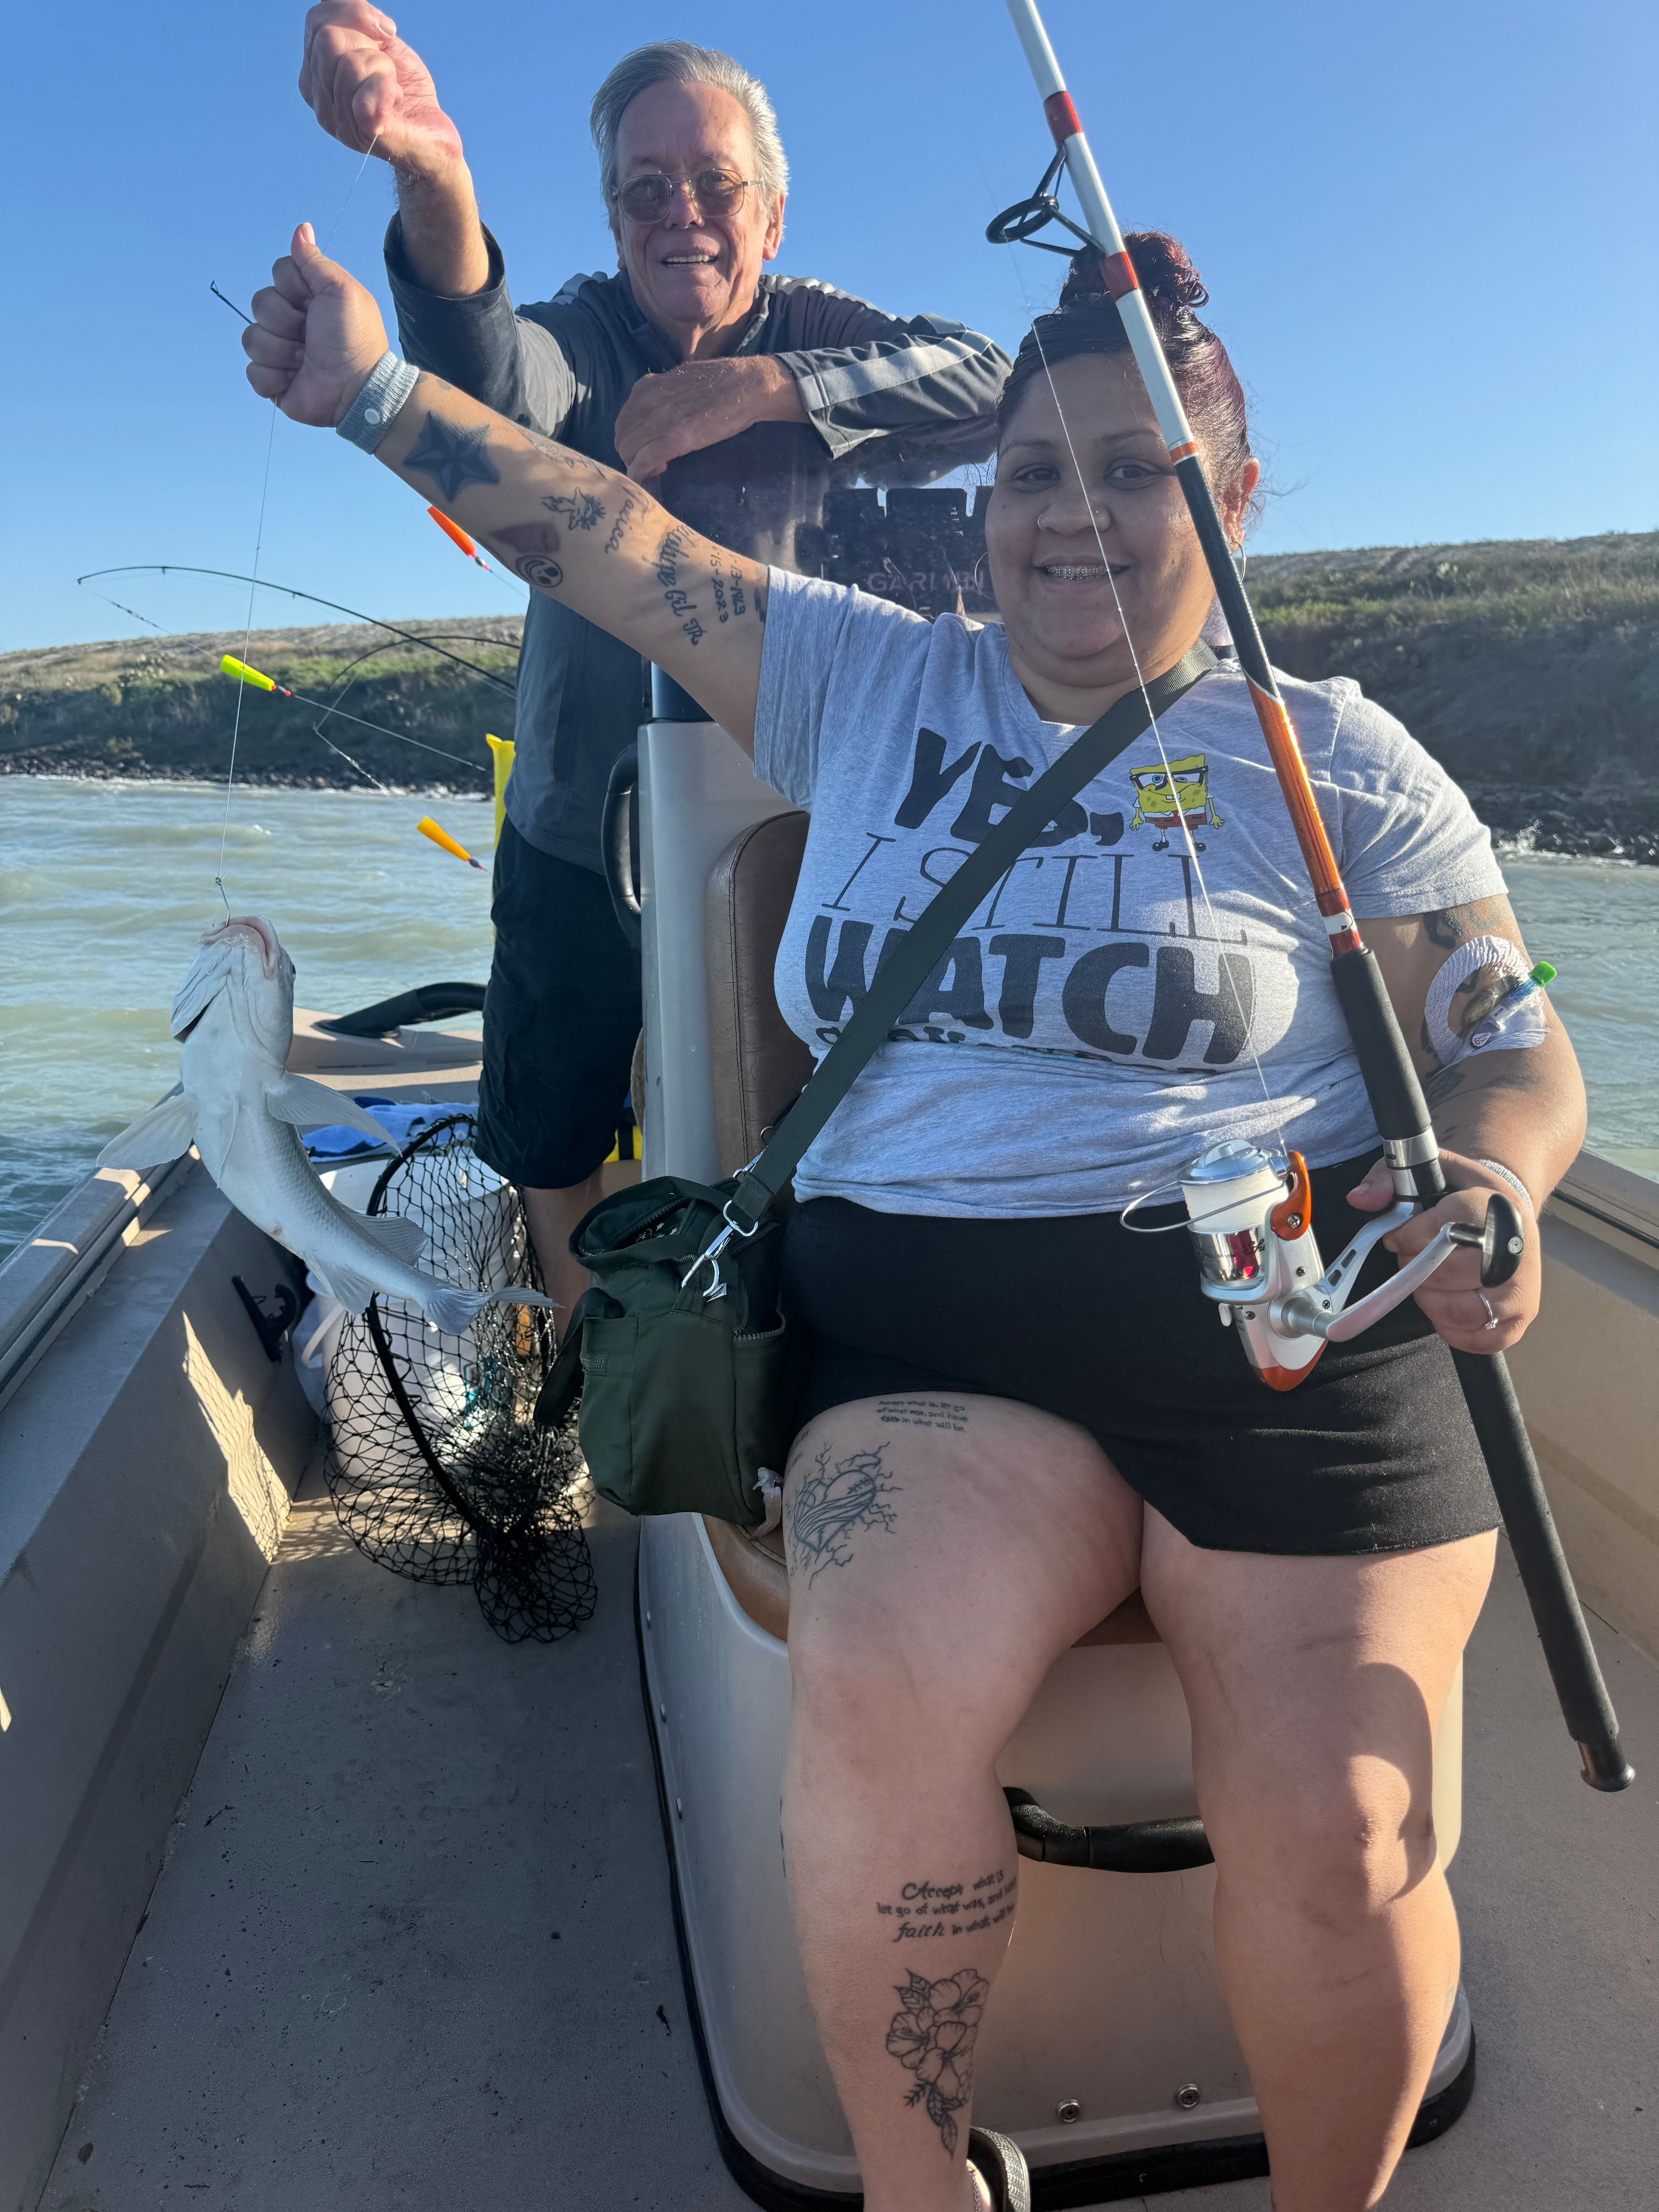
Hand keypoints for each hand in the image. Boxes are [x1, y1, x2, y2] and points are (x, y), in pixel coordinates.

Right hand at [243, 224, 389, 425]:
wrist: (357, 387)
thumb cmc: (353, 337)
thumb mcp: (340, 290)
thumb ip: (315, 262)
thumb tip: (302, 228)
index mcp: (305, 296)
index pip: (278, 273)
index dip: (294, 288)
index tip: (316, 304)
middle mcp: (288, 320)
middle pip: (259, 303)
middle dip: (287, 322)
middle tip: (312, 337)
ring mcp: (278, 351)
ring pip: (252, 338)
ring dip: (283, 351)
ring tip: (307, 361)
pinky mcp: (272, 381)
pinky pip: (253, 372)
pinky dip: (275, 378)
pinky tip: (296, 379)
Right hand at [298, 1, 461, 170]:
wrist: (432, 136)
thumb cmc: (404, 88)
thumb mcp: (380, 43)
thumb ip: (354, 17)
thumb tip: (337, 2)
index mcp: (314, 72)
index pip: (316, 20)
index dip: (354, 12)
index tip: (387, 31)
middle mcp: (318, 99)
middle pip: (328, 39)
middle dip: (368, 42)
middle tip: (388, 67)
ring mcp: (338, 121)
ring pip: (349, 64)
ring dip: (383, 68)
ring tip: (393, 88)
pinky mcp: (366, 134)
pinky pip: (365, 98)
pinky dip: (389, 89)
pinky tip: (396, 99)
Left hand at [613, 355, 804, 481]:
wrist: (745, 386)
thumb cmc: (720, 383)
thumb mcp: (680, 379)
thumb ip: (662, 393)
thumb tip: (657, 407)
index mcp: (646, 387)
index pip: (623, 419)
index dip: (631, 437)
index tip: (646, 446)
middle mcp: (646, 402)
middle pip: (621, 437)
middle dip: (630, 454)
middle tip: (650, 462)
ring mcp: (658, 420)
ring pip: (628, 451)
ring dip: (636, 465)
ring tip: (656, 468)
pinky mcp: (673, 439)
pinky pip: (643, 462)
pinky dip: (639, 475)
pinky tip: (644, 482)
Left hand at [1346, 1154, 1538, 1353]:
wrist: (1508, 1211)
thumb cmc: (1462, 1194)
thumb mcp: (1427, 1170)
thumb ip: (1387, 1178)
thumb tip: (1360, 1198)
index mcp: (1494, 1208)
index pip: (1444, 1231)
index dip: (1409, 1237)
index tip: (1397, 1235)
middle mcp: (1516, 1249)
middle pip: (1450, 1274)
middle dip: (1416, 1269)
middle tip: (1409, 1258)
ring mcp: (1522, 1286)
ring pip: (1463, 1311)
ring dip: (1429, 1300)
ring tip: (1425, 1281)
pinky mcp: (1522, 1315)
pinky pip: (1484, 1339)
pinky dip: (1453, 1329)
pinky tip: (1442, 1306)